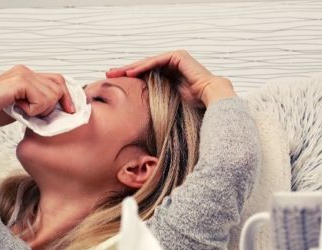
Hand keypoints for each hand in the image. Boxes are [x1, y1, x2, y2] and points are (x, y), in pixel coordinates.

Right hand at [0, 65, 75, 127]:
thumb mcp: (22, 108)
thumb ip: (38, 104)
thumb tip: (60, 111)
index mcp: (27, 75)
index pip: (58, 81)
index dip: (67, 96)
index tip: (70, 111)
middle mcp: (27, 71)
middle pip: (60, 85)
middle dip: (58, 104)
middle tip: (41, 115)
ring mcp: (23, 74)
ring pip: (53, 94)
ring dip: (42, 109)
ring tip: (24, 111)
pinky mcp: (19, 81)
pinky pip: (42, 99)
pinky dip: (34, 110)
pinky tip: (18, 109)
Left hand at [105, 50, 234, 107]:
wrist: (212, 99)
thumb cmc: (195, 107)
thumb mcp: (170, 105)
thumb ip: (158, 105)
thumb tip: (144, 122)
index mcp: (170, 75)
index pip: (147, 74)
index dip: (131, 78)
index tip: (116, 83)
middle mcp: (172, 64)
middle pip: (145, 66)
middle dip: (126, 70)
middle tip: (109, 74)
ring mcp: (175, 58)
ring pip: (148, 62)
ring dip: (131, 67)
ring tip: (116, 72)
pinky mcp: (177, 56)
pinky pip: (156, 61)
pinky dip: (143, 66)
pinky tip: (130, 72)